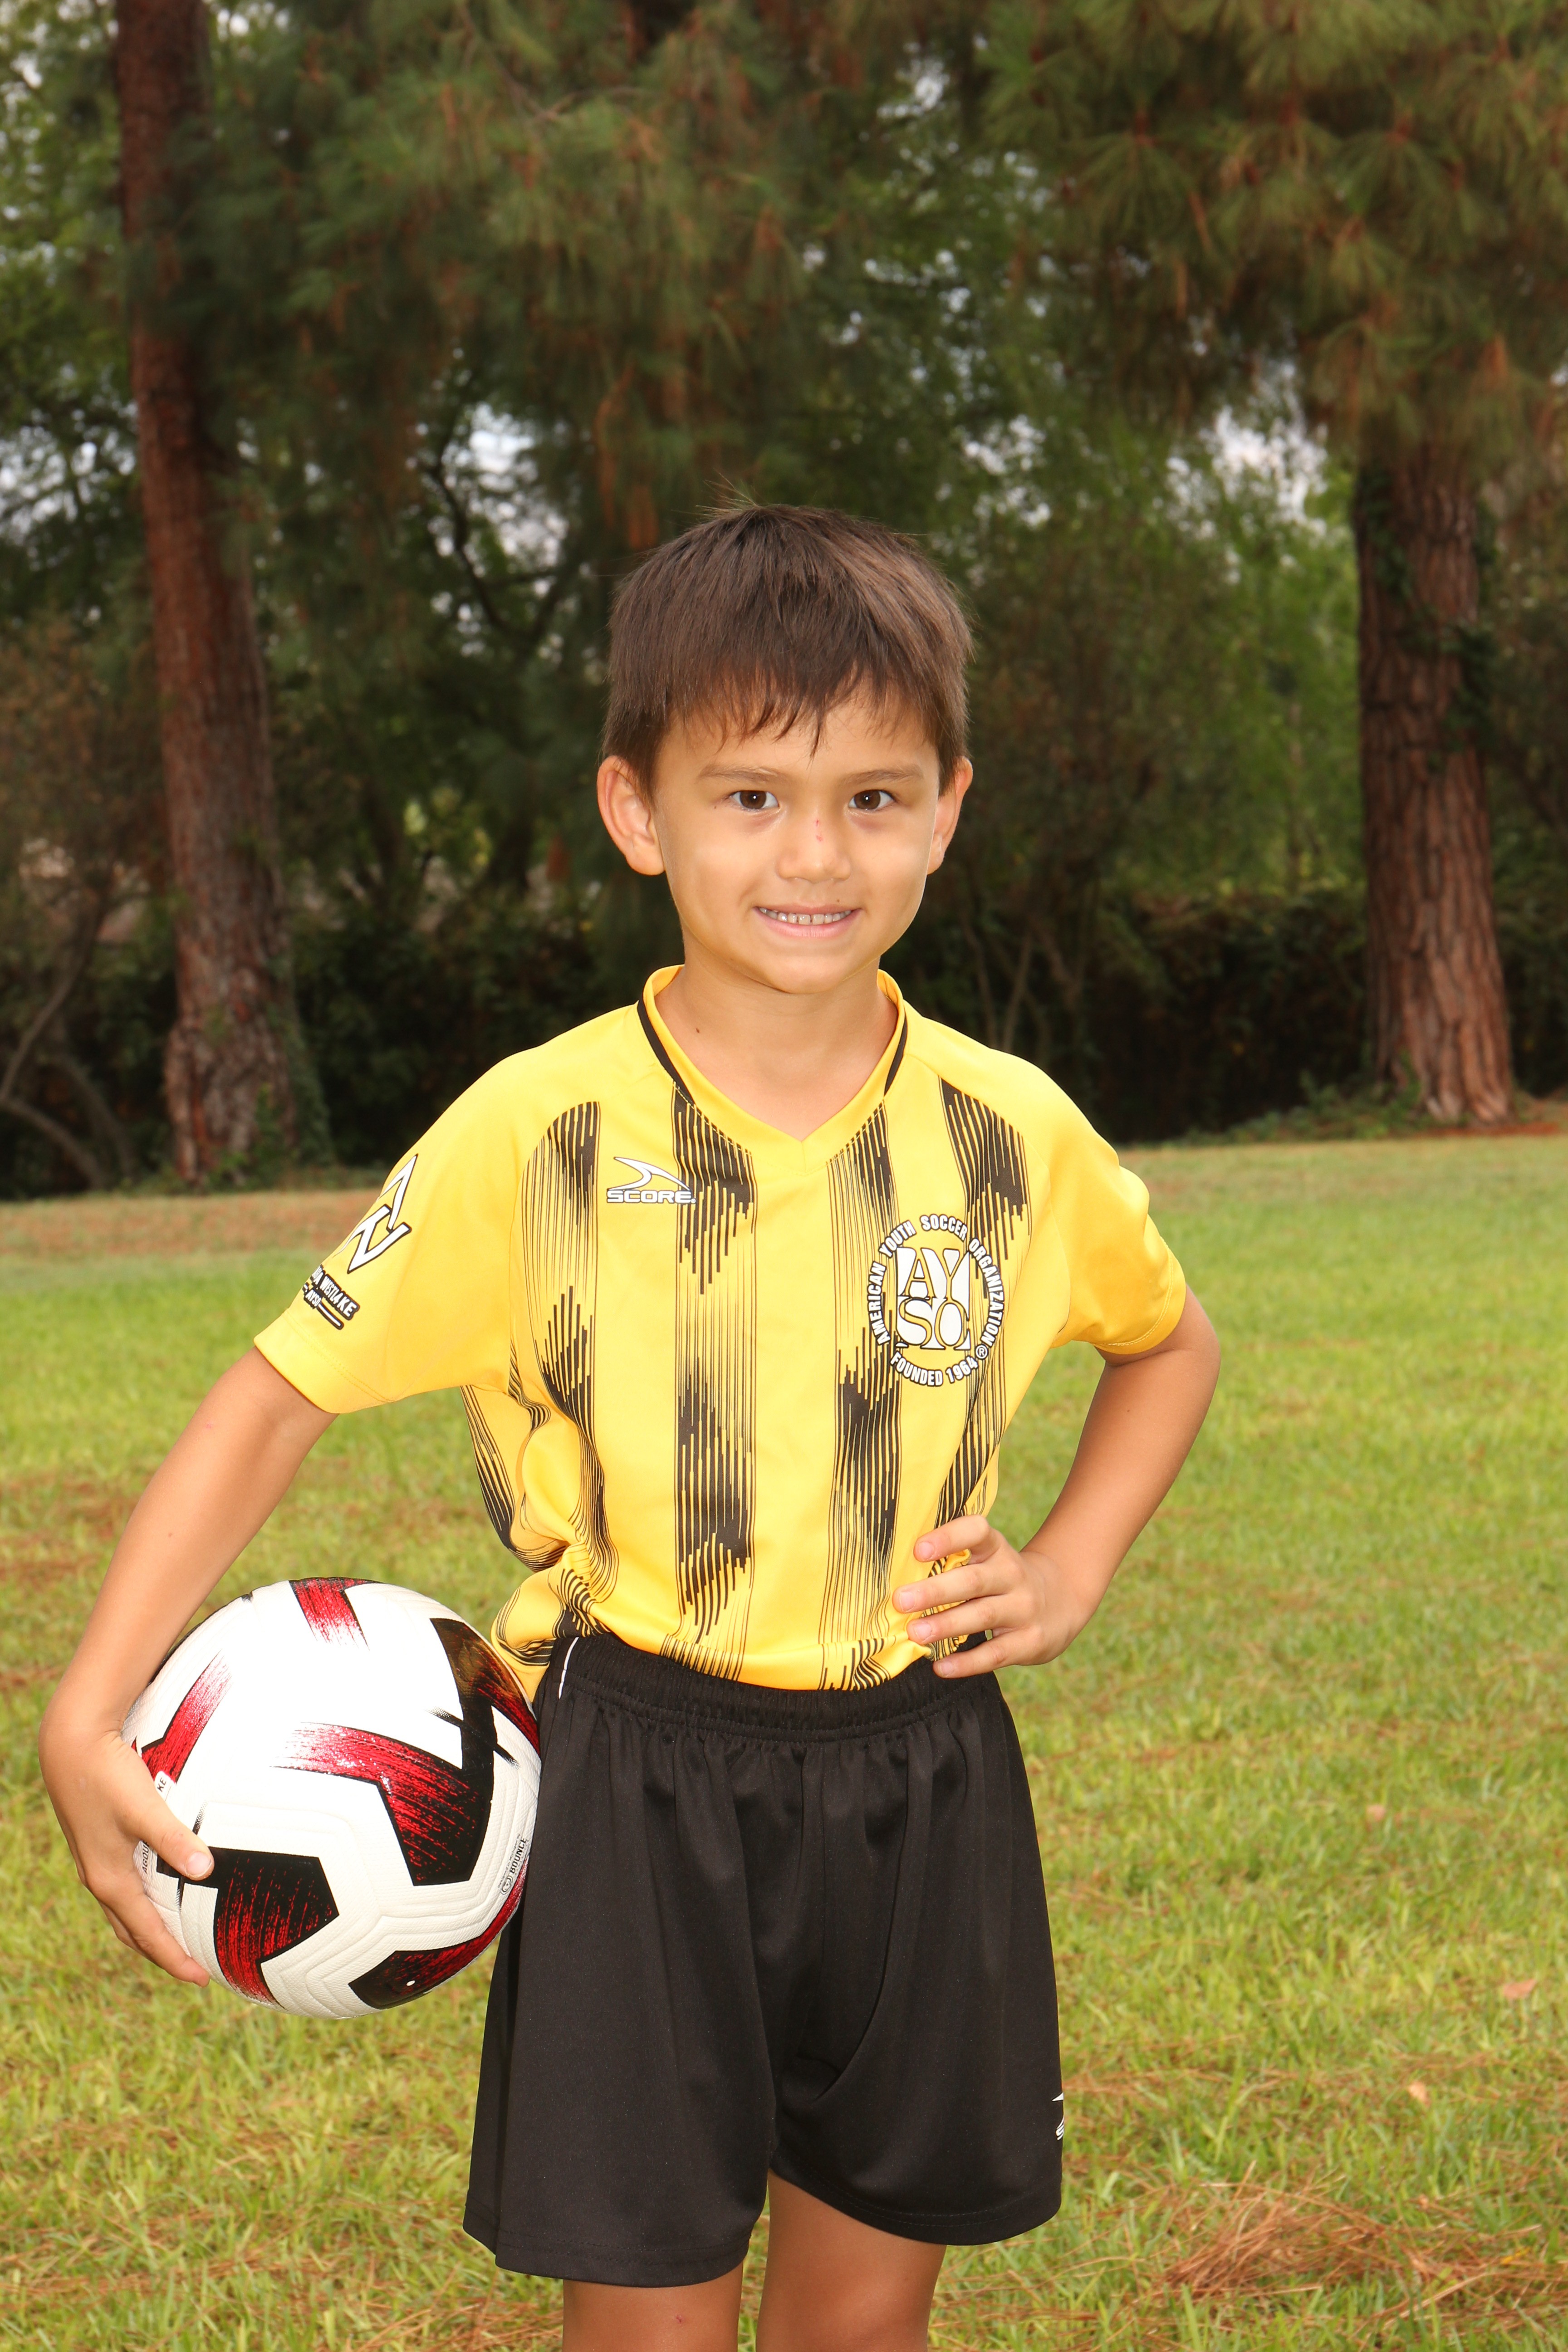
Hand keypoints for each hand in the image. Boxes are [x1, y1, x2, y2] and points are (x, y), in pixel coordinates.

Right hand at [39, 1718, 213, 1984]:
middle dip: (162, 1953)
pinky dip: (144, 1902)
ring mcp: (97, 1862)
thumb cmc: (106, 1775)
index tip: (202, 1978)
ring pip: (126, 1911)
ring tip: (181, 1937)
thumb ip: (173, 1839)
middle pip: (134, 1931)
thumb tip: (206, 1871)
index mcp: (109, 1880)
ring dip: (151, 1929)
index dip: (174, 1959)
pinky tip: (163, 1889)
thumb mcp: (143, 1807)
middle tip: (196, 1968)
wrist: (69, 1746)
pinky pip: (124, 1887)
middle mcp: (100, 1878)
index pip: (147, 1934)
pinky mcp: (100, 1844)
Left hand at [893, 1515, 1094, 1679]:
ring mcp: (1023, 1608)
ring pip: (982, 1615)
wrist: (1060, 1602)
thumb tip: (893, 1573)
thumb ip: (951, 1560)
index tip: (918, 1550)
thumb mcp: (986, 1559)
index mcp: (995, 1548)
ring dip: (946, 1624)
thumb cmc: (1000, 1579)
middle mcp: (1012, 1574)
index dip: (948, 1537)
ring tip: (915, 1632)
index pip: (977, 1531)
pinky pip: (995, 1654)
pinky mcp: (1029, 1641)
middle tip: (900, 1600)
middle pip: (974, 1580)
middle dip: (935, 1590)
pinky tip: (939, 1666)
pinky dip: (966, 1662)